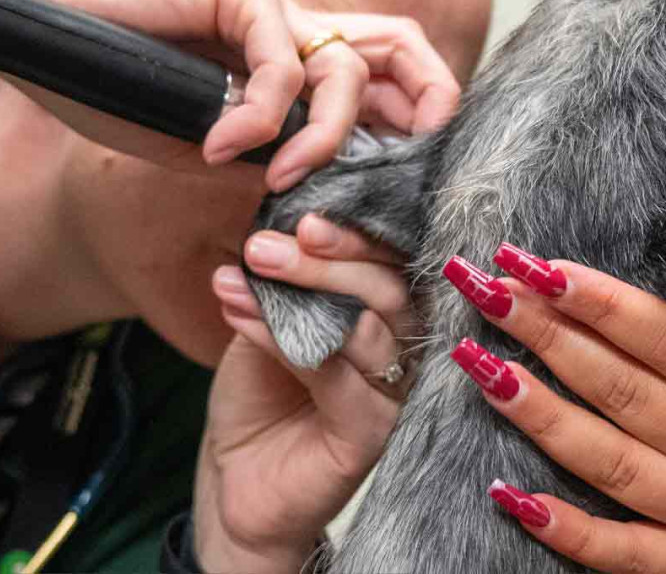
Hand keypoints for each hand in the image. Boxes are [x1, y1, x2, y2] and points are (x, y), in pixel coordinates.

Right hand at [0, 0, 459, 190]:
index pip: (389, 80)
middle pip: (401, 50)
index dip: (418, 119)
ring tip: (274, 177)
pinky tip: (217, 145)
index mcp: (302, 64)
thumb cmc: (127, 92)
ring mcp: (276, 9)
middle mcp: (301, 32)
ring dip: (322, 138)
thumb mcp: (215, 146)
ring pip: (346, 71)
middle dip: (427, 104)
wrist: (50, 34)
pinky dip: (260, 117)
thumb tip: (327, 206)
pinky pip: (282, 63)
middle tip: (402, 169)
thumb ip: (271, 162)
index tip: (408, 181)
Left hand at [194, 214, 418, 570]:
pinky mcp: (372, 431)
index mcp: (387, 314)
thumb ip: (284, 282)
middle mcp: (403, 348)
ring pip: (370, 325)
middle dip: (335, 255)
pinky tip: (240, 313)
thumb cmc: (262, 390)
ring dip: (308, 286)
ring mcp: (393, 391)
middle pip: (390, 288)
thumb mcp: (271, 318)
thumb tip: (273, 228)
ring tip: (253, 262)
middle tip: (274, 239)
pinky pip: (333, 372)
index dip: (356, 231)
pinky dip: (283, 336)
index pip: (390, 260)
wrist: (238, 479)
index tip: (305, 212)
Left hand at [443, 246, 665, 572]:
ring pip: (610, 462)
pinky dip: (565, 528)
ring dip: (537, 412)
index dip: (593, 298)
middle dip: (545, 336)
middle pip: (620, 388)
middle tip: (487, 293)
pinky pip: (622, 553)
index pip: (660, 336)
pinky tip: (506, 493)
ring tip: (478, 365)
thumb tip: (577, 281)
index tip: (530, 263)